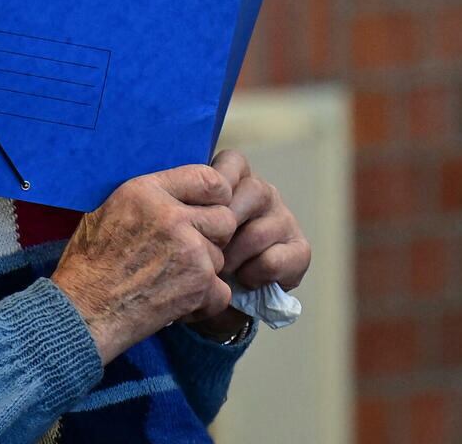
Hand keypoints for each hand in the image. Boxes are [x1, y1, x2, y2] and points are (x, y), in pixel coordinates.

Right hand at [51, 165, 237, 363]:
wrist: (83, 310)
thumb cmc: (89, 263)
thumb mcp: (110, 210)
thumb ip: (151, 200)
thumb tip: (183, 197)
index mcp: (147, 191)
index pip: (209, 179)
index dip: (216, 197)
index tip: (209, 210)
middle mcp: (172, 216)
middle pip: (224, 219)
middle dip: (212, 237)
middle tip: (188, 252)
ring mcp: (189, 250)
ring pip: (221, 257)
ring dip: (203, 272)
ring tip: (170, 281)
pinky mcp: (198, 285)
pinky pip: (222, 292)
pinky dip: (204, 303)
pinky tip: (177, 303)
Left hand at [186, 149, 310, 338]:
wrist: (211, 300)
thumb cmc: (191, 255)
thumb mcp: (180, 227)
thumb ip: (179, 206)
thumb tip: (163, 199)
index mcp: (236, 181)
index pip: (233, 162)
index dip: (217, 181)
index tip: (197, 208)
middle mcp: (264, 194)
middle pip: (253, 191)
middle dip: (226, 222)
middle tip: (206, 245)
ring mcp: (284, 220)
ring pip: (264, 226)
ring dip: (237, 252)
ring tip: (218, 269)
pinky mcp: (298, 250)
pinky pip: (279, 257)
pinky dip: (257, 272)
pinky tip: (242, 280)